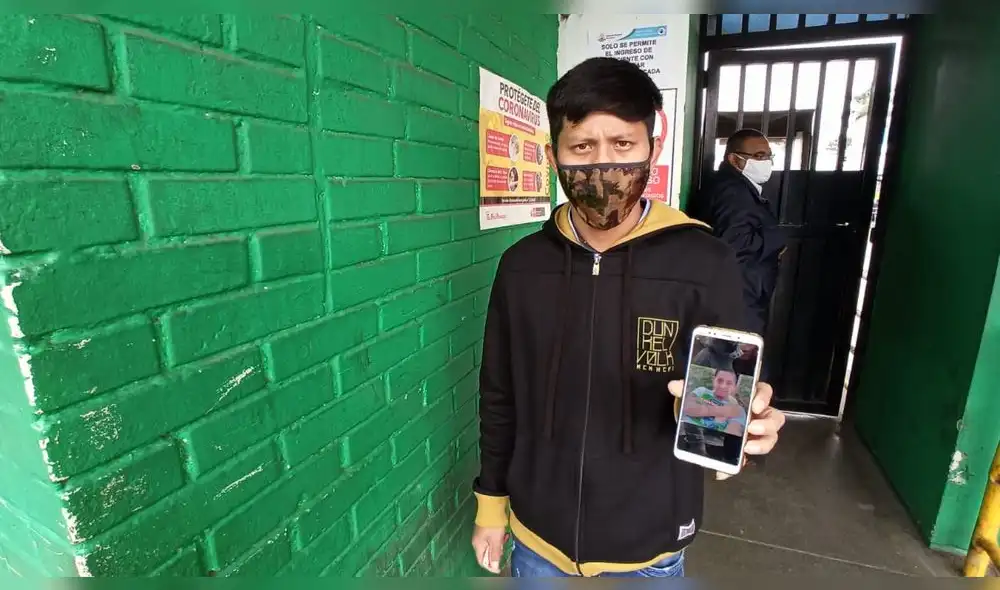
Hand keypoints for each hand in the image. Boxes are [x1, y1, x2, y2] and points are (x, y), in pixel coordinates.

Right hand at [471, 525, 506, 573]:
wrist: (492, 506)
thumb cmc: (494, 525)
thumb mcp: (496, 541)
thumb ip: (495, 554)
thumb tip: (494, 567)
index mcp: (478, 545)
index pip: (482, 561)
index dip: (490, 567)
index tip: (500, 568)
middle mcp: (477, 541)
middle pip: (486, 555)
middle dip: (495, 556)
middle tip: (504, 553)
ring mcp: (481, 535)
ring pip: (489, 547)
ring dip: (497, 548)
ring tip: (504, 542)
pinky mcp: (485, 530)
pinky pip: (491, 540)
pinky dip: (497, 542)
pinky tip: (503, 537)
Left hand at [669, 380, 785, 475]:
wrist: (705, 418)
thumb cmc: (711, 402)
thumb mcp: (700, 393)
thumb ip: (688, 388)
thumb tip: (673, 386)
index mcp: (748, 395)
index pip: (764, 391)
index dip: (763, 397)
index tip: (755, 405)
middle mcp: (757, 413)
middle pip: (774, 417)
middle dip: (766, 424)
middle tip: (752, 428)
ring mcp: (755, 432)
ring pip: (770, 437)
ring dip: (762, 444)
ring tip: (748, 448)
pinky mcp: (747, 448)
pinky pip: (748, 459)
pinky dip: (738, 465)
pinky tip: (724, 470)